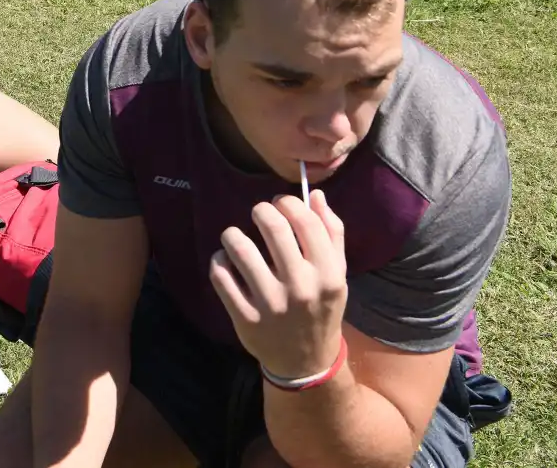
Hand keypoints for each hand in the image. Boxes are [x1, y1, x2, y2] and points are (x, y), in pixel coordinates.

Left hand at [208, 190, 347, 379]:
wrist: (306, 362)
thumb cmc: (320, 307)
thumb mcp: (337, 274)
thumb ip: (331, 233)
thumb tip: (314, 195)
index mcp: (328, 274)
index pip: (305, 221)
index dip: (287, 203)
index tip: (280, 204)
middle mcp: (301, 288)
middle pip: (272, 227)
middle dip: (260, 211)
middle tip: (258, 214)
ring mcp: (270, 304)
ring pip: (239, 247)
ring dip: (233, 235)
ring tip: (236, 238)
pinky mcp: (244, 317)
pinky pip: (220, 275)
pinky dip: (219, 261)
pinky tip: (226, 262)